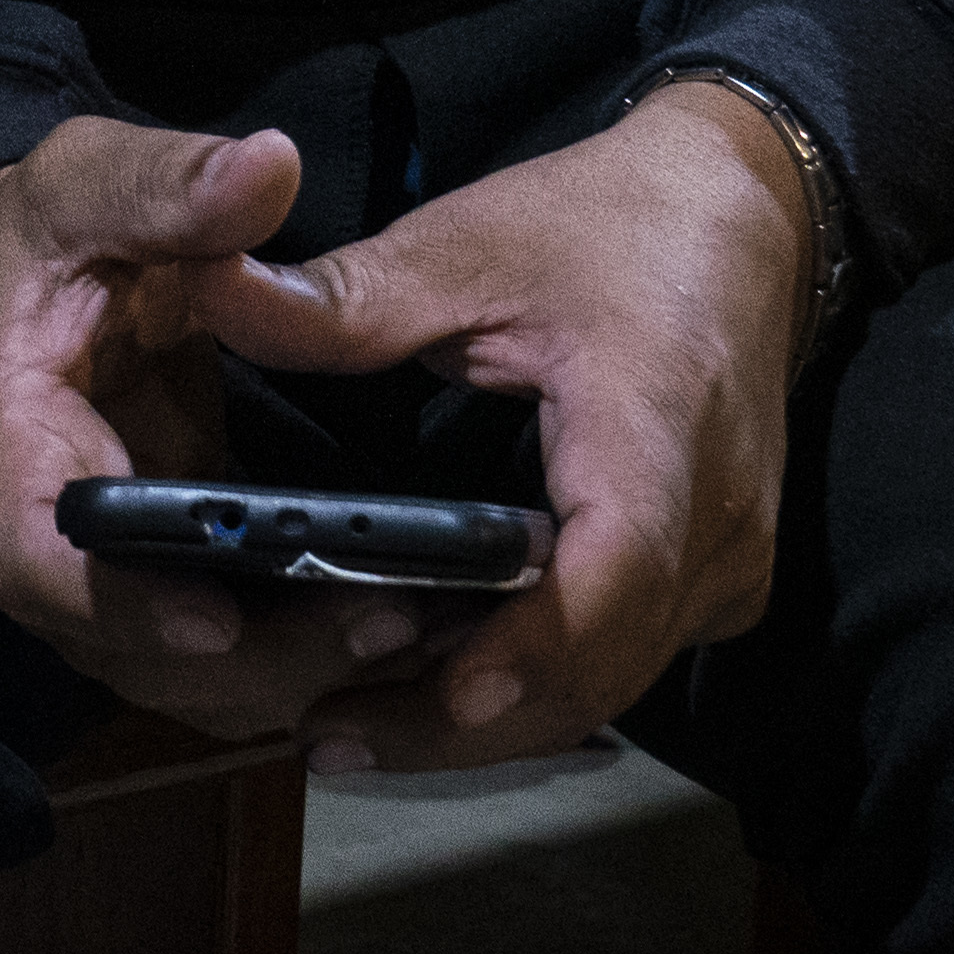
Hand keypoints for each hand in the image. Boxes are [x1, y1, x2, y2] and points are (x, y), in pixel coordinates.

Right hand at [0, 120, 444, 739]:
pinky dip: (303, 659)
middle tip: (390, 622)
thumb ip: (170, 184)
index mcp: (5, 440)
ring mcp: (103, 574)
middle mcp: (44, 535)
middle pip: (125, 651)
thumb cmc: (49, 232)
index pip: (38, 556)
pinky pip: (224, 658)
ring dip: (293, 673)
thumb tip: (268, 168)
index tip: (219, 619)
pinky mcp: (162, 582)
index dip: (121, 604)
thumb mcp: (93, 182)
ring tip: (420, 629)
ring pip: (182, 678)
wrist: (23, 272)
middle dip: (255, 659)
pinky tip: (406, 624)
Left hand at [189, 88, 806, 772]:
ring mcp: (727, 562)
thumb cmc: (604, 226)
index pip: (611, 578)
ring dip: (490, 716)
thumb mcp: (468, 246)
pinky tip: (430, 683)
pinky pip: (623, 657)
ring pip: (610, 682)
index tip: (420, 698)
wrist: (742, 217)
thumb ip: (348, 296)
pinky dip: (531, 680)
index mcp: (657, 430)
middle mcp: (715, 522)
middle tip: (325, 736)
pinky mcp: (716, 577)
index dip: (523, 653)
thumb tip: (210, 296)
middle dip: (464, 721)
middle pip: (598, 668)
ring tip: (352, 724)